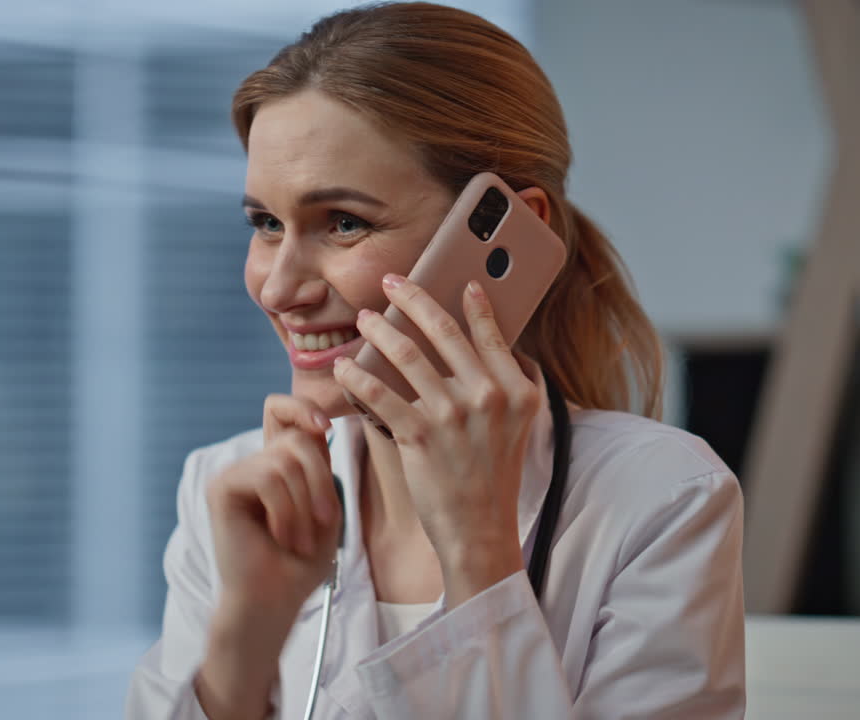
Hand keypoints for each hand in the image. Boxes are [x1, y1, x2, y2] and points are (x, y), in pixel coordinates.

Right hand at [198, 395, 342, 717]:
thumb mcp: (325, 507)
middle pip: (297, 438)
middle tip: (323, 522)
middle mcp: (254, 464)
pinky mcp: (221, 488)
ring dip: (305, 505)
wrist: (272, 602)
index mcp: (278, 464)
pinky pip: (268, 477)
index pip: (281, 411)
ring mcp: (235, 474)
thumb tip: (317, 426)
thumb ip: (321, 466)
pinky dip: (286, 510)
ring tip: (298, 540)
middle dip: (321, 480)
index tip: (327, 426)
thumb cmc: (301, 563)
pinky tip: (281, 537)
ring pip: (286, 460)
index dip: (302, 406)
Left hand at [334, 273, 540, 605]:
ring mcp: (452, 416)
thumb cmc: (492, 477)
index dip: (471, 303)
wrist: (481, 531)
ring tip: (364, 319)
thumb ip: (503, 384)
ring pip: (406, 356)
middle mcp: (487, 396)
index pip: (489, 333)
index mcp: (516, 390)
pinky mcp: (419, 436)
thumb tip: (488, 343)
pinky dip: (357, 377)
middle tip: (392, 283)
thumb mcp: (515, 426)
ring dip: (380, 331)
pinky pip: (379, 394)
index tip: (456, 279)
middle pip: (443, 331)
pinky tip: (344, 366)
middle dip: (413, 299)